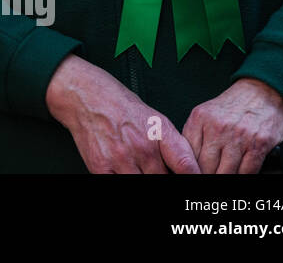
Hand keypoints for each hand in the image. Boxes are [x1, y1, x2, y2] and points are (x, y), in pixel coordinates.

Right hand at [46, 55, 198, 172]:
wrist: (87, 97)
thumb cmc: (121, 107)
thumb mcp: (157, 120)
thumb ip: (175, 147)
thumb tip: (190, 171)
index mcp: (160, 135)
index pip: (187, 168)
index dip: (193, 177)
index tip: (195, 179)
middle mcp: (142, 149)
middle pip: (162, 179)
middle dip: (160, 175)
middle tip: (152, 167)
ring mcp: (120, 160)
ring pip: (142, 184)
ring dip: (142, 177)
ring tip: (137, 166)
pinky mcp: (101, 168)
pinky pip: (118, 184)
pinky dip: (122, 177)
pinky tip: (122, 169)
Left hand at [182, 78, 282, 173]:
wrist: (262, 92)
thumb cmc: (232, 106)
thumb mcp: (206, 113)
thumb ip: (194, 134)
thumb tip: (187, 159)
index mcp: (200, 118)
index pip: (189, 154)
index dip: (190, 169)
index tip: (193, 173)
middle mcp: (218, 127)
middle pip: (206, 166)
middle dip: (206, 175)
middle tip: (207, 176)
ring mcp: (239, 136)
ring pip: (226, 172)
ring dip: (224, 177)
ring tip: (222, 175)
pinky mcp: (259, 144)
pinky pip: (247, 171)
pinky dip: (242, 176)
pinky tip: (238, 174)